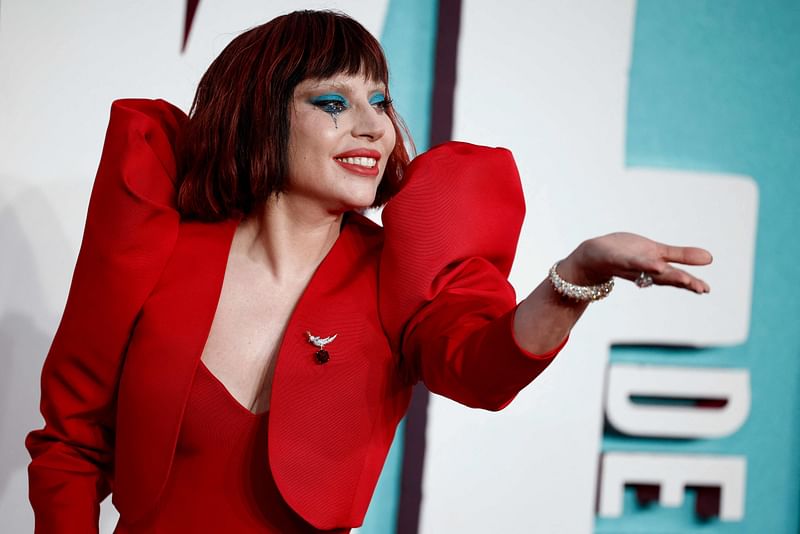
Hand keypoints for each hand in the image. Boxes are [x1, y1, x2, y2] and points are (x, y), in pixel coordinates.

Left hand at [557, 232, 711, 293]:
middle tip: (702, 289)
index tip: (706, 290)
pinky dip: (644, 264)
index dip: (690, 284)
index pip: (675, 277)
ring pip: (650, 271)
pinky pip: (632, 261)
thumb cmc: (626, 254)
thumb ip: (681, 256)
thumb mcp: (656, 252)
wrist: (593, 256)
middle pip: (665, 277)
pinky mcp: (617, 258)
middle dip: (683, 283)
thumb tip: (710, 258)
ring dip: (666, 275)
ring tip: (684, 279)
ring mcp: (631, 265)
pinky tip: (656, 265)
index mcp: (656, 269)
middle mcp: (644, 270)